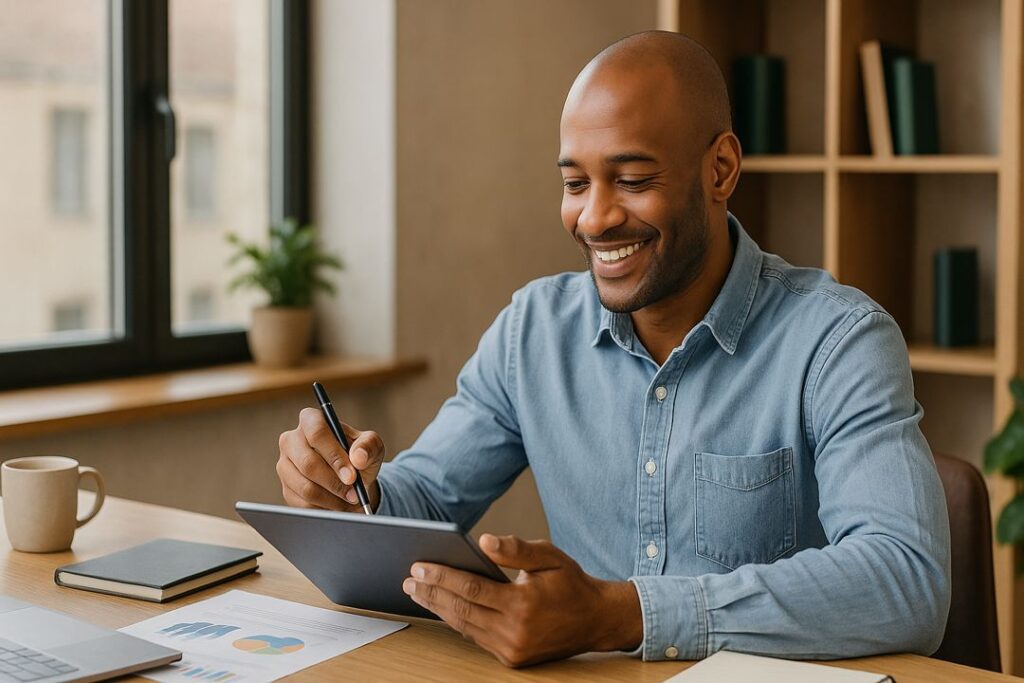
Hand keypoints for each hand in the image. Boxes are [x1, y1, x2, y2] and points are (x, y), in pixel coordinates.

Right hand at [276, 407, 384, 510]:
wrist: (352, 479)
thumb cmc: (359, 456)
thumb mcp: (372, 446)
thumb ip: (368, 446)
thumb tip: (358, 458)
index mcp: (311, 420)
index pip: (317, 432)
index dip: (334, 455)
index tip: (351, 476)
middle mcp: (291, 440)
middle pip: (308, 463)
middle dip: (334, 482)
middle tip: (354, 493)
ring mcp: (284, 466)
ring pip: (305, 487)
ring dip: (332, 498)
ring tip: (351, 500)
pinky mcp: (286, 489)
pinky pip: (303, 504)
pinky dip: (325, 509)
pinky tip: (339, 506)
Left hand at [402, 534, 642, 666]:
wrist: (596, 620)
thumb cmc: (571, 584)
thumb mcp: (550, 557)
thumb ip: (517, 549)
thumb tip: (485, 540)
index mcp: (523, 604)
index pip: (470, 589)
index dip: (441, 576)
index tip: (419, 566)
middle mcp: (515, 631)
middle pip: (461, 610)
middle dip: (431, 593)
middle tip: (409, 579)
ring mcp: (512, 649)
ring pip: (465, 626)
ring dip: (439, 608)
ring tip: (419, 592)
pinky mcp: (512, 659)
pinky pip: (476, 637)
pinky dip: (458, 621)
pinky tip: (444, 607)